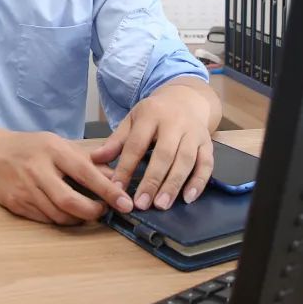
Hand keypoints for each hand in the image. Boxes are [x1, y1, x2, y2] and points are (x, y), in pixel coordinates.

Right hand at [0, 130, 133, 224]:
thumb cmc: (32, 147)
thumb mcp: (59, 144)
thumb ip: (87, 160)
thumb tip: (116, 174)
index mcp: (53, 150)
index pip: (85, 172)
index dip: (108, 190)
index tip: (125, 202)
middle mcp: (38, 170)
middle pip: (70, 201)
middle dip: (92, 211)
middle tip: (104, 211)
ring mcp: (25, 189)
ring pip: (58, 215)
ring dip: (78, 218)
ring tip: (87, 211)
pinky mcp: (16, 204)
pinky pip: (45, 220)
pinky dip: (61, 219)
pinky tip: (67, 213)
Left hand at [90, 81, 215, 210]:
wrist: (186, 98)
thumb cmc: (155, 114)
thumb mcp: (133, 120)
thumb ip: (116, 141)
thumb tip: (95, 159)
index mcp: (151, 115)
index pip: (136, 144)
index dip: (126, 167)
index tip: (116, 189)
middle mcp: (175, 123)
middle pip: (164, 154)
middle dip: (153, 180)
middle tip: (142, 204)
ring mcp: (194, 133)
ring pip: (186, 160)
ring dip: (174, 184)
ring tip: (161, 205)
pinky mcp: (207, 143)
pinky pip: (206, 164)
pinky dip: (199, 182)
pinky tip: (188, 198)